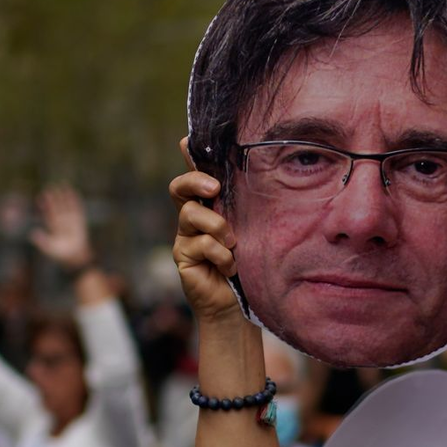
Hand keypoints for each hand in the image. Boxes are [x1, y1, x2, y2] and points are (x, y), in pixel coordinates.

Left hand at [29, 186, 92, 269]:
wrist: (76, 258)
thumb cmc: (62, 256)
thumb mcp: (49, 248)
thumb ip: (41, 241)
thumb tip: (32, 234)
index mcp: (54, 228)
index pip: (49, 213)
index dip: (45, 205)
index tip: (41, 196)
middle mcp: (62, 223)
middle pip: (57, 207)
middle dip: (54, 198)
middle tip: (50, 186)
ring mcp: (71, 222)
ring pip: (67, 206)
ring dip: (65, 196)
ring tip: (63, 185)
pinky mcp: (80, 222)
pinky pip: (77, 209)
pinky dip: (75, 201)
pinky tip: (74, 193)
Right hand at [169, 139, 242, 322]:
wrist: (238, 305)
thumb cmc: (249, 265)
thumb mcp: (253, 231)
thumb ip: (249, 209)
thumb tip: (266, 179)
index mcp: (210, 205)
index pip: (196, 174)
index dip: (190, 157)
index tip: (189, 141)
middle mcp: (193, 217)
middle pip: (180, 188)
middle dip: (195, 181)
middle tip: (214, 187)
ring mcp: (184, 236)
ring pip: (191, 214)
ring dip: (217, 227)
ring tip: (233, 243)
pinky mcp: (182, 256)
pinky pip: (199, 244)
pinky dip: (220, 255)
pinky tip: (230, 267)